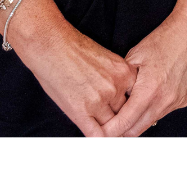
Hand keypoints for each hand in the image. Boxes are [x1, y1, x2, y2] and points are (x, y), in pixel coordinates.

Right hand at [8, 0, 137, 136]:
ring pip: (112, 127)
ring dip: (109, 132)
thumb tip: (121, 97)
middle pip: (125, 114)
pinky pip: (96, 135)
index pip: (136, 100)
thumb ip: (117, 78)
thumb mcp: (106, 60)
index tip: (130, 118)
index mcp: (124, 73)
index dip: (131, 110)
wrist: (50, 44)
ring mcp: (98, 100)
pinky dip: (99, 141)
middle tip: (120, 130)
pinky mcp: (80, 110)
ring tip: (109, 137)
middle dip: (121, 122)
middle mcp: (115, 87)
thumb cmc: (73, 48)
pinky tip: (98, 141)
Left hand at [101, 0, 186, 136]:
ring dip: (137, 120)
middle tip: (109, 129)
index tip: (101, 134)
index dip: (110, 131)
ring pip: (151, 121)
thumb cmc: (165, 39)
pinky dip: (153, 110)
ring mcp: (177, 101)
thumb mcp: (135, 56)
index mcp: (149, 90)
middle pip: (137, 130)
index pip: (125, 122)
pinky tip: (147, 99)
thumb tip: (112, 97)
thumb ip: (123, 80)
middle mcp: (165, 100)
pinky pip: (164, 112)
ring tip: (125, 113)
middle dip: (122, 131)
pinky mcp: (185, 99)